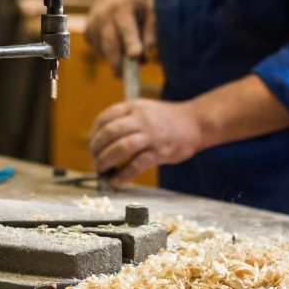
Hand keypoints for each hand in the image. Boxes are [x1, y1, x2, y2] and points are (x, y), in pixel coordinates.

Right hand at [86, 0, 157, 74]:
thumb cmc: (133, 5)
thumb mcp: (148, 13)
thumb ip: (149, 35)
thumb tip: (143, 58)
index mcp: (122, 8)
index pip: (126, 27)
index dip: (130, 42)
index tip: (135, 56)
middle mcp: (104, 16)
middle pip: (109, 42)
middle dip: (117, 61)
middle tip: (124, 76)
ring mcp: (92, 25)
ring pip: (103, 50)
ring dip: (115, 59)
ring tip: (125, 53)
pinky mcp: (87, 34)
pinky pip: (98, 51)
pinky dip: (108, 54)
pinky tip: (114, 43)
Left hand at [89, 99, 203, 186]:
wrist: (196, 122)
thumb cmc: (168, 119)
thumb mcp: (144, 109)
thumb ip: (125, 119)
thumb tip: (102, 140)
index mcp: (134, 107)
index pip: (105, 118)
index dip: (95, 133)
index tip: (93, 145)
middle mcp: (141, 119)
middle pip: (110, 133)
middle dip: (96, 149)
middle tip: (95, 160)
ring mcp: (151, 135)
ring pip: (120, 148)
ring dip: (106, 161)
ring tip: (102, 170)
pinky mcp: (160, 151)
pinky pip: (136, 165)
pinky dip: (123, 175)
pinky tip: (116, 181)